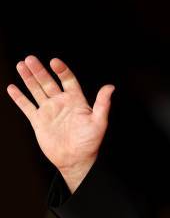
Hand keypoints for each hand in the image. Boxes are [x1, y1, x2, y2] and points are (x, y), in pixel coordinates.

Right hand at [6, 56, 113, 191]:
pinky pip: (27, 106)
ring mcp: (49, 110)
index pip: (68, 80)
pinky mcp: (38, 121)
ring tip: (20, 65)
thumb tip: (110, 87)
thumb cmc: (90, 141)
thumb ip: (103, 104)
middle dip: (39, 70)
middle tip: (30, 58)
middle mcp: (61, 102)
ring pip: (36, 90)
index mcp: (76, 100)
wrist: (76, 159)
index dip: (61, 70)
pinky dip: (19, 97)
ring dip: (28, 78)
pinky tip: (12, 87)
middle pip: (48, 82)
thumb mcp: (99, 122)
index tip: (54, 62)